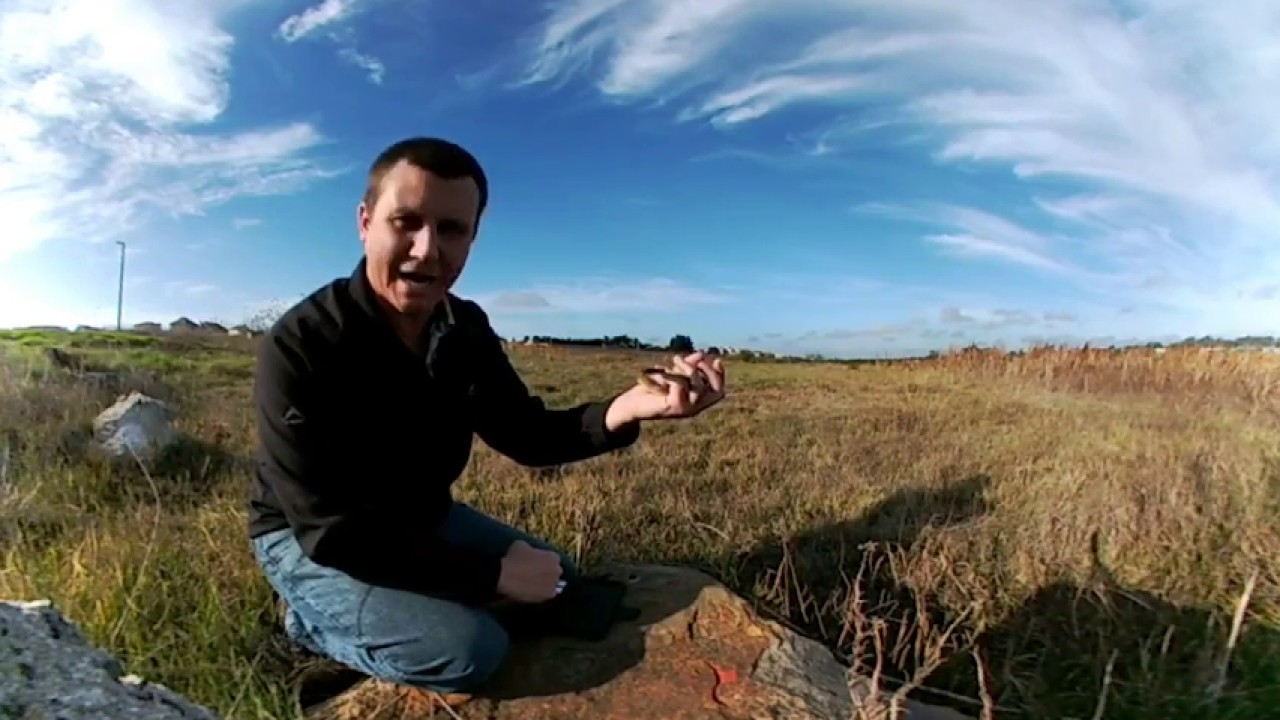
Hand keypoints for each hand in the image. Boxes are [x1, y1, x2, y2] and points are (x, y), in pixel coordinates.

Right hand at [496, 540, 563, 602]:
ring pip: (553, 584)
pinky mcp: (548, 596)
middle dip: (548, 573)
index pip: (553, 559)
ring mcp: (554, 584)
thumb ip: (530, 548)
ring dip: (547, 584)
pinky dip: (543, 593)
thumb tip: (528, 551)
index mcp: (553, 556)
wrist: (506, 576)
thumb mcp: (521, 545)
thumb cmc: (513, 558)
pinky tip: (535, 592)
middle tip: (536, 575)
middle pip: (555, 572)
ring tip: (536, 585)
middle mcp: (557, 570)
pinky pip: (549, 594)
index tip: (537, 564)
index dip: (544, 561)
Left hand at [606, 352, 725, 426]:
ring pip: (698, 385)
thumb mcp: (672, 374)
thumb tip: (702, 354)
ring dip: (687, 368)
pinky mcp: (673, 406)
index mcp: (696, 401)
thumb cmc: (651, 390)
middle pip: (716, 390)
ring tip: (674, 360)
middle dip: (708, 371)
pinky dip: (673, 374)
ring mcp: (685, 409)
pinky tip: (663, 372)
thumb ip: (688, 365)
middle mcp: (694, 408)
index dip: (721, 376)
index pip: (718, 391)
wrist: (631, 404)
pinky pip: (681, 384)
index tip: (716, 359)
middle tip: (696, 360)